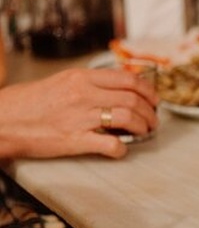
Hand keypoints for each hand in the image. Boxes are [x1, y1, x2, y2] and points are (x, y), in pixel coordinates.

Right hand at [0, 67, 160, 158]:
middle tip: (153, 120)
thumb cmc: (33, 102)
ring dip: (143, 127)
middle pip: (133, 99)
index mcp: (82, 77)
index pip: (129, 79)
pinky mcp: (75, 140)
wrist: (4, 119)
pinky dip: (122, 150)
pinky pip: (110, 146)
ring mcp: (80, 117)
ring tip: (144, 132)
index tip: (154, 100)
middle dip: (150, 112)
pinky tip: (121, 150)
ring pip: (128, 118)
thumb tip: (122, 87)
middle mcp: (83, 94)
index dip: (148, 91)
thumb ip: (92, 83)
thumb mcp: (63, 81)